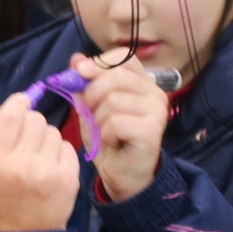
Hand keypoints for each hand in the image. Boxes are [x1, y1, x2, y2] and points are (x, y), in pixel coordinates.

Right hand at [0, 93, 80, 231]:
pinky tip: (51, 167)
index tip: (20, 104)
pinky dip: (60, 152)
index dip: (17, 103)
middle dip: (31, 124)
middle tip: (27, 140)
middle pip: (35, 119)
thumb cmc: (1, 196)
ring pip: (53, 131)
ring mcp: (47, 171)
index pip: (11, 115)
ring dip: (46, 139)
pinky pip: (68, 146)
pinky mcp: (68, 177)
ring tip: (38, 157)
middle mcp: (21, 164)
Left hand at [71, 50, 168, 201]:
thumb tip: (76, 59)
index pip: (122, 57)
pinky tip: (111, 141)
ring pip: (113, 100)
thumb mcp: (89, 107)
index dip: (97, 63)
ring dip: (98, 119)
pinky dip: (105, 133)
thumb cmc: (107, 139)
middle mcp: (154, 91)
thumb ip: (84, 84)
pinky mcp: (153, 129)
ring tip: (102, 132)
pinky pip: (116, 122)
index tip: (79, 74)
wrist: (120, 174)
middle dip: (92, 94)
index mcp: (140, 81)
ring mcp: (157, 110)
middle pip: (115, 76)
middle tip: (88, 113)